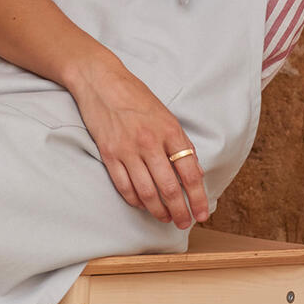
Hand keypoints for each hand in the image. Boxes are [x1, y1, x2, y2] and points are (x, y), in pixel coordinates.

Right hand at [70, 62, 208, 229]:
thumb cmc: (135, 96)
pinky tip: (142, 205)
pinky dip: (135, 200)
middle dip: (180, 211)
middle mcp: (150, 142)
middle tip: (184, 223)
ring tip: (164, 218)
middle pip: (170, 188)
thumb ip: (179, 143)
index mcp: (170, 131)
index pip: (190, 173)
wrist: (101, 80)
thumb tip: (194, 172)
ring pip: (147, 192)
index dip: (199, 198)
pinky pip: (124, 186)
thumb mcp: (165, 115)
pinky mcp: (108, 153)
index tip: (202, 213)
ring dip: (158, 211)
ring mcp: (128, 149)